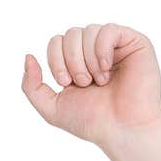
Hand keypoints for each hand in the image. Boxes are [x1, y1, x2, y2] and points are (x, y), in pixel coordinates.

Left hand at [21, 23, 160, 148]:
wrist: (122, 130)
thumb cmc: (92, 122)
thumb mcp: (52, 109)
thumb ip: (32, 87)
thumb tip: (28, 56)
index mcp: (77, 62)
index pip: (56, 42)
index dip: (56, 61)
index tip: (67, 84)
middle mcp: (95, 50)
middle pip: (70, 34)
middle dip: (72, 62)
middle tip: (85, 83)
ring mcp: (114, 45)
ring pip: (88, 30)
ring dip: (88, 61)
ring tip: (100, 81)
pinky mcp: (133, 42)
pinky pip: (108, 30)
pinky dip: (102, 50)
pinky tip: (107, 69)